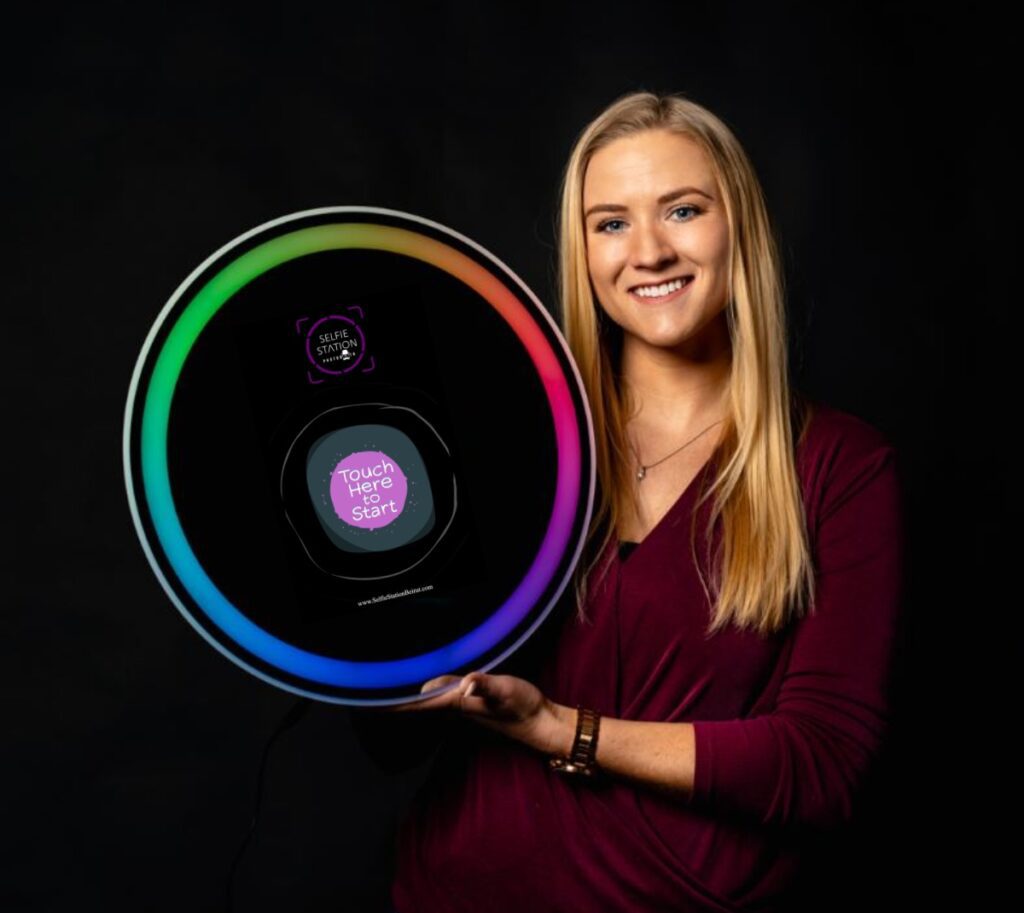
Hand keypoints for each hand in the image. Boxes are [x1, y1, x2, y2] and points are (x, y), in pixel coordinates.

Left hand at [381, 670, 565, 754]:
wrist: (540, 723)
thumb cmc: (523, 706)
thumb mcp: (506, 690)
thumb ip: (486, 686)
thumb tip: (465, 686)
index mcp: (458, 703)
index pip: (420, 702)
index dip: (397, 703)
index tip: (370, 702)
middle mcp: (456, 706)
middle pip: (420, 704)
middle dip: (396, 701)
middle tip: (369, 697)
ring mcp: (464, 706)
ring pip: (430, 701)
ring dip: (410, 699)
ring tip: (388, 694)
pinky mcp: (474, 702)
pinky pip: (443, 697)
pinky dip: (429, 693)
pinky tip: (426, 689)